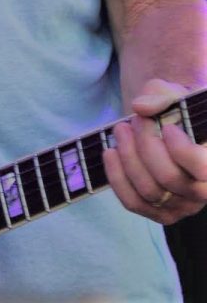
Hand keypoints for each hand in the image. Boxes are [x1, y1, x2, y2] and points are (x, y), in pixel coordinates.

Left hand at [103, 78, 206, 224]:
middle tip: (135, 120)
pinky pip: (134, 203)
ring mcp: (182, 206)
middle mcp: (203, 190)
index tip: (167, 127)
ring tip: (121, 129)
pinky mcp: (160, 212)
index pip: (202, 167)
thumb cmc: (177, 111)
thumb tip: (139, 107)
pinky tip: (110, 152)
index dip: (180, 149)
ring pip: (148, 191)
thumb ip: (161, 95)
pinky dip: (117, 177)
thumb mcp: (174, 94)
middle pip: (169, 177)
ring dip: (128, 156)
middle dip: (145, 144)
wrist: (167, 128)